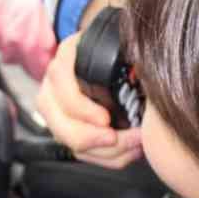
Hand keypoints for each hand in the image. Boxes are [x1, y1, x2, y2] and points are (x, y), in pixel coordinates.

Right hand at [33, 0, 140, 168]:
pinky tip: (129, 150)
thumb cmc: (119, 48)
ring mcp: (58, 110)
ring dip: (105, 152)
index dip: (82, 108)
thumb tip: (144, 69)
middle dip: (92, 139)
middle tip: (120, 139)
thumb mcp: (120, 41)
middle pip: (60, 123)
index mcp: (67, 57)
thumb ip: (128, 49)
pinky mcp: (67, 129)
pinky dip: (107, 157)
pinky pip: (81, 152)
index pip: (62, 86)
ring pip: (71, 143)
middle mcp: (54, 85)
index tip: (106, 120)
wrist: (111, 53)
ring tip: (135, 145)